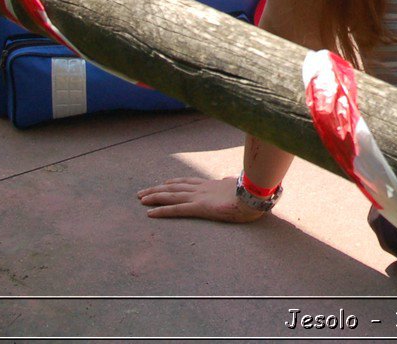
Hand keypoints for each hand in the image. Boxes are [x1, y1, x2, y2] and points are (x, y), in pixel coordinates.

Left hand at [138, 176, 264, 221]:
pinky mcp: (199, 208)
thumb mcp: (241, 188)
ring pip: (171, 195)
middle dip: (157, 189)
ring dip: (154, 197)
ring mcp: (199, 197)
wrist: (255, 195)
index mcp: (211, 184)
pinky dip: (162, 211)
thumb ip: (233, 186)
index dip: (175, 182)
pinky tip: (150, 213)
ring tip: (141, 199)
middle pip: (174, 187)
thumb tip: (235, 183)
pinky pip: (176, 209)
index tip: (164, 182)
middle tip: (142, 192)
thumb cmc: (252, 193)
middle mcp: (202, 188)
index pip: (189, 182)